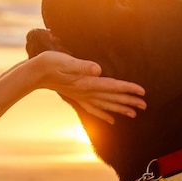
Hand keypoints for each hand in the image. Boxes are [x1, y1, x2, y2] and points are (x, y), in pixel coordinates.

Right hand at [30, 50, 146, 123]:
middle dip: (129, 101)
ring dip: (119, 109)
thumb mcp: (67, 61)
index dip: (128, 88)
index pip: (112, 86)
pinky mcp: (76, 96)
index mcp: (87, 82)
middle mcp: (86, 91)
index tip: (142, 92)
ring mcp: (81, 95)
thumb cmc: (52, 63)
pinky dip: (103, 114)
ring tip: (133, 114)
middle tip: (144, 105)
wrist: (36, 72)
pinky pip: (93, 108)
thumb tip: (98, 69)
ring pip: (105, 105)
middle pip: (112, 98)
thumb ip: (82, 65)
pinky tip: (111, 119)